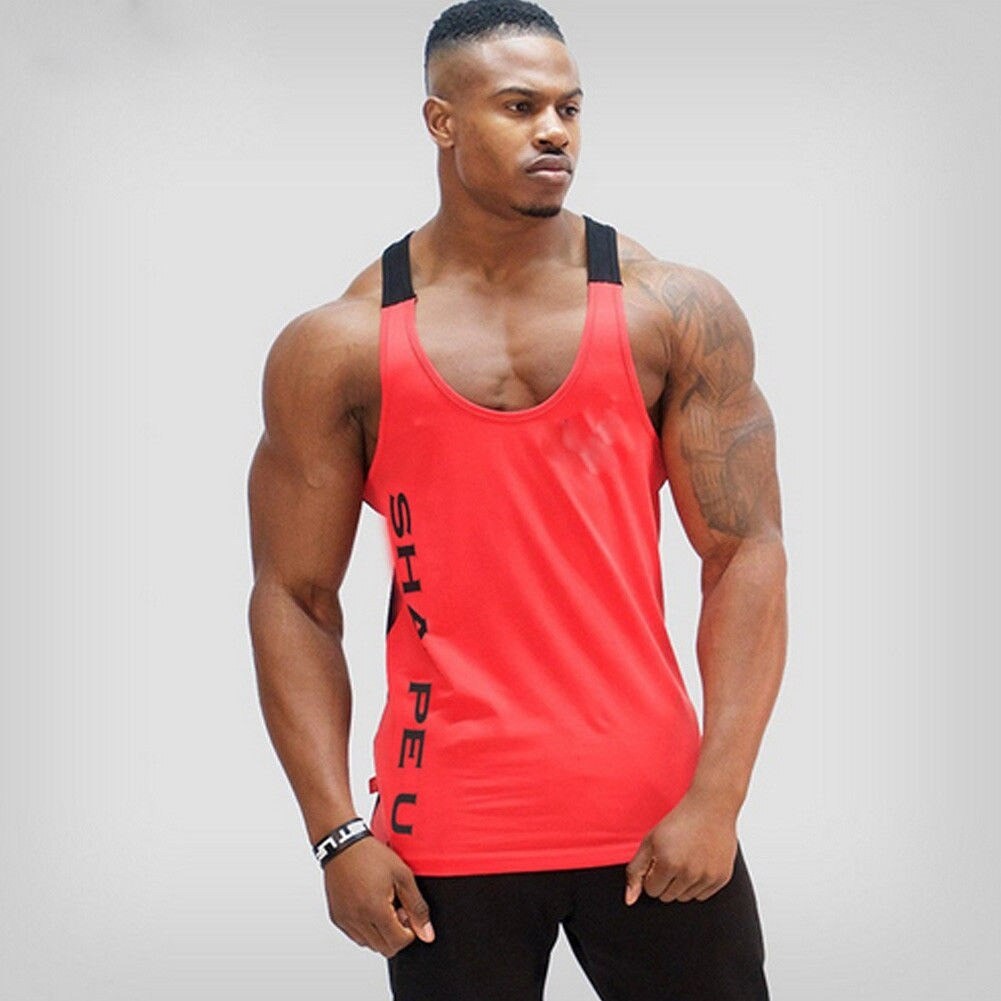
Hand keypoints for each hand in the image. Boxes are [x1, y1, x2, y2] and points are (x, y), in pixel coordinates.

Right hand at [323, 835, 434, 956]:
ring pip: (369, 944)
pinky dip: (366, 928)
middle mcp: (357, 920)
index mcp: (375, 910)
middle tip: (396, 909)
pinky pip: (355, 936)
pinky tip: (369, 905)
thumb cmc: (371, 855)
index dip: (409, 931)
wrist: (342, 844)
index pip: (398, 943)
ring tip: (382, 906)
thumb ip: (417, 907)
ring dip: (380, 933)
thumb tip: (427, 933)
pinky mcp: (337, 918)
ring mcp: (345, 920)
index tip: (407, 913)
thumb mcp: (402, 876)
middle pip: (384, 948)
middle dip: (395, 934)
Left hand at [623, 788, 737, 904]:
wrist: (712, 807)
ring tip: (685, 859)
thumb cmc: (681, 820)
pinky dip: (698, 885)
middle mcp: (690, 873)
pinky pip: (703, 896)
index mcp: (669, 863)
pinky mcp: (722, 878)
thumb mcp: (650, 840)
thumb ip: (636, 871)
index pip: (652, 890)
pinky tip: (698, 864)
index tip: (658, 860)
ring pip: (685, 898)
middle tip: (672, 858)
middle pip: (668, 897)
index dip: (652, 875)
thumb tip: (629, 899)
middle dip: (666, 881)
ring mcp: (708, 877)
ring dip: (682, 884)